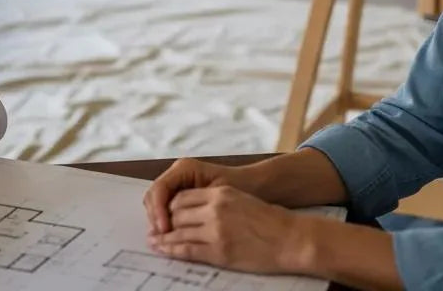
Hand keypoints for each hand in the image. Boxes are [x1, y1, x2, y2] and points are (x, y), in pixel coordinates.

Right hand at [144, 157, 261, 235]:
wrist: (256, 184)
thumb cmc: (241, 188)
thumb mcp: (218, 196)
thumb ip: (194, 207)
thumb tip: (172, 223)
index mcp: (184, 168)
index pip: (160, 189)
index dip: (158, 210)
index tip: (164, 230)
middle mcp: (177, 172)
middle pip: (153, 195)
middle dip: (155, 217)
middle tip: (160, 239)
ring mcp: (178, 182)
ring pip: (156, 202)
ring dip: (158, 220)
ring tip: (165, 240)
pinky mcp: (182, 192)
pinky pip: (166, 206)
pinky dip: (165, 220)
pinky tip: (171, 235)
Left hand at [147, 185, 311, 274]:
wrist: (289, 237)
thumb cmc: (269, 220)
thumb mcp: (239, 200)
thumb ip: (218, 202)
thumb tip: (196, 212)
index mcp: (220, 192)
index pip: (183, 197)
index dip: (170, 207)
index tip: (163, 215)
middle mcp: (215, 208)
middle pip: (177, 213)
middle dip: (164, 223)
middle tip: (154, 230)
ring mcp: (216, 229)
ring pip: (179, 231)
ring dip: (164, 238)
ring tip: (153, 242)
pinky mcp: (220, 250)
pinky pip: (188, 249)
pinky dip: (172, 250)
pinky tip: (164, 250)